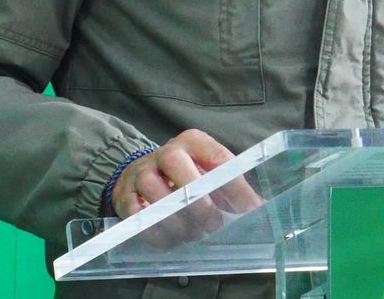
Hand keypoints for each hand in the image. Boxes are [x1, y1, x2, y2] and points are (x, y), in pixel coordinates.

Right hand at [111, 129, 261, 240]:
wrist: (141, 173)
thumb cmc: (185, 174)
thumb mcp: (208, 172)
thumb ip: (231, 187)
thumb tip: (258, 209)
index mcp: (193, 142)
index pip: (218, 158)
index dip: (235, 186)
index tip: (248, 210)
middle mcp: (166, 152)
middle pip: (177, 165)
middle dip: (198, 200)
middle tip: (213, 224)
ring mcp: (141, 172)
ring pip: (155, 192)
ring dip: (177, 220)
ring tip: (192, 234)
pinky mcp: (124, 195)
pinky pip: (138, 216)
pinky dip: (157, 232)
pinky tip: (171, 240)